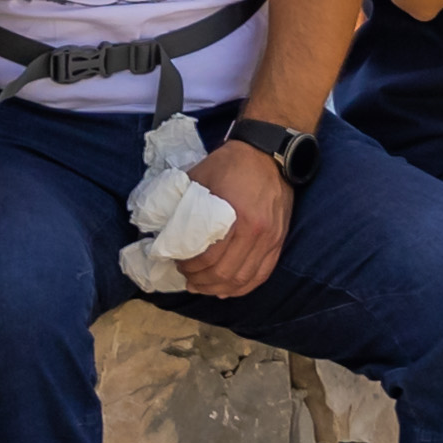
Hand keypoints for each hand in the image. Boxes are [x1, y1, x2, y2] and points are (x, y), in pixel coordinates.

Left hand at [180, 136, 292, 300]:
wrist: (268, 153)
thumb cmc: (231, 164)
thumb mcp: (201, 179)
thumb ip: (184, 206)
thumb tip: (163, 230)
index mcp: (237, 217)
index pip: (210, 257)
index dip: (190, 266)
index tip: (178, 263)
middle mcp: (258, 233)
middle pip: (226, 272)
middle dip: (202, 281)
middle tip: (187, 278)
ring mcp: (271, 239)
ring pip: (244, 279)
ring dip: (220, 288)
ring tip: (203, 287)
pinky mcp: (279, 241)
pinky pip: (262, 274)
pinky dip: (243, 287)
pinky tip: (227, 289)